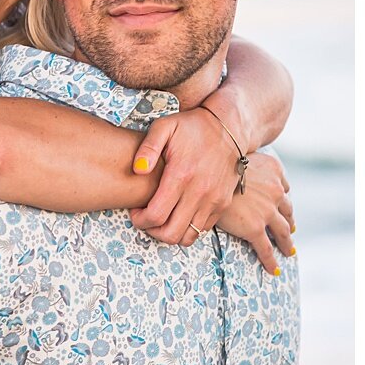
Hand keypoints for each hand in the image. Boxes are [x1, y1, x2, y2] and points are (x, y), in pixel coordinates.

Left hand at [129, 107, 248, 245]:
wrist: (229, 127)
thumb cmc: (192, 127)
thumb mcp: (164, 127)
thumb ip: (148, 148)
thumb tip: (137, 169)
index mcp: (181, 176)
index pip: (156, 215)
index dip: (140, 220)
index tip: (135, 213)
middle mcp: (199, 192)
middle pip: (171, 233)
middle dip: (152, 231)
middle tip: (145, 219)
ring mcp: (214, 200)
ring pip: (188, 237)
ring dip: (170, 233)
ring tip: (161, 219)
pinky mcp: (223, 204)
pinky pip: (203, 230)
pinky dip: (187, 228)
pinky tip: (178, 213)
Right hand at [213, 152, 294, 274]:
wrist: (206, 177)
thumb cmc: (212, 163)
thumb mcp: (233, 156)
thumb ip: (242, 165)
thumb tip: (230, 172)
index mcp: (273, 169)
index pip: (283, 186)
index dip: (282, 197)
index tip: (282, 203)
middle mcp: (275, 190)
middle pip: (287, 210)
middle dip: (290, 221)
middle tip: (291, 230)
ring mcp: (267, 211)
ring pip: (283, 231)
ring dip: (287, 242)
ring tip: (289, 250)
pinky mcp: (255, 228)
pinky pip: (266, 248)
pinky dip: (271, 260)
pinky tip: (274, 269)